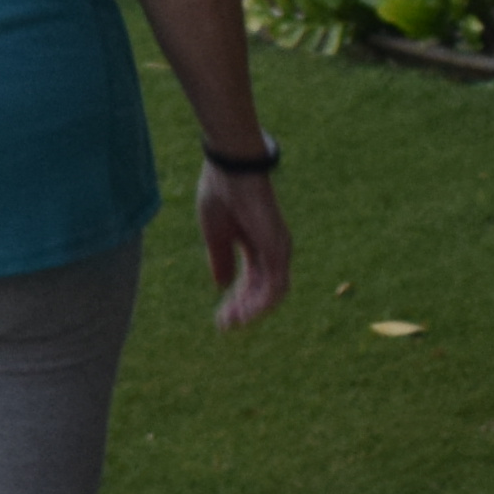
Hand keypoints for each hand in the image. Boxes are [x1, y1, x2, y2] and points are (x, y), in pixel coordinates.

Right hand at [196, 161, 291, 329]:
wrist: (230, 168)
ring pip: (273, 293)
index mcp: (256, 244)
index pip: (251, 281)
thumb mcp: (215, 234)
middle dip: (244, 310)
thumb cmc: (221, 192)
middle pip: (263, 291)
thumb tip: (222, 286)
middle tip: (225, 325)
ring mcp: (278, 248)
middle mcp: (272, 249)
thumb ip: (221, 260)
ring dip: (253, 311)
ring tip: (233, 322)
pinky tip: (246, 311)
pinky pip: (276, 284)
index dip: (236, 301)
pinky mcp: (278, 247)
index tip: (220, 318)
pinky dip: (262, 301)